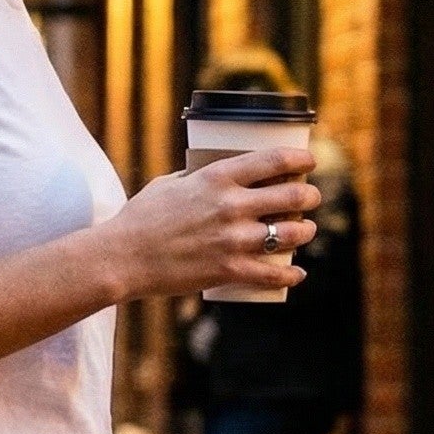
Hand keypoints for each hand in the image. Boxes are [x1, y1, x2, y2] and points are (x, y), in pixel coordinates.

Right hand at [98, 144, 319, 301]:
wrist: (122, 258)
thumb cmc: (140, 219)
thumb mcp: (169, 185)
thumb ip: (196, 180)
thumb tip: (213, 178)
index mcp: (217, 178)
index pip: (273, 160)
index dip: (300, 158)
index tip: (309, 161)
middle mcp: (231, 205)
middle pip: (291, 195)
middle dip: (309, 196)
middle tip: (311, 198)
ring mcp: (233, 239)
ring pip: (290, 234)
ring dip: (305, 231)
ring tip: (306, 231)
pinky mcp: (228, 270)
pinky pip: (272, 273)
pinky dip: (290, 274)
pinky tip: (297, 273)